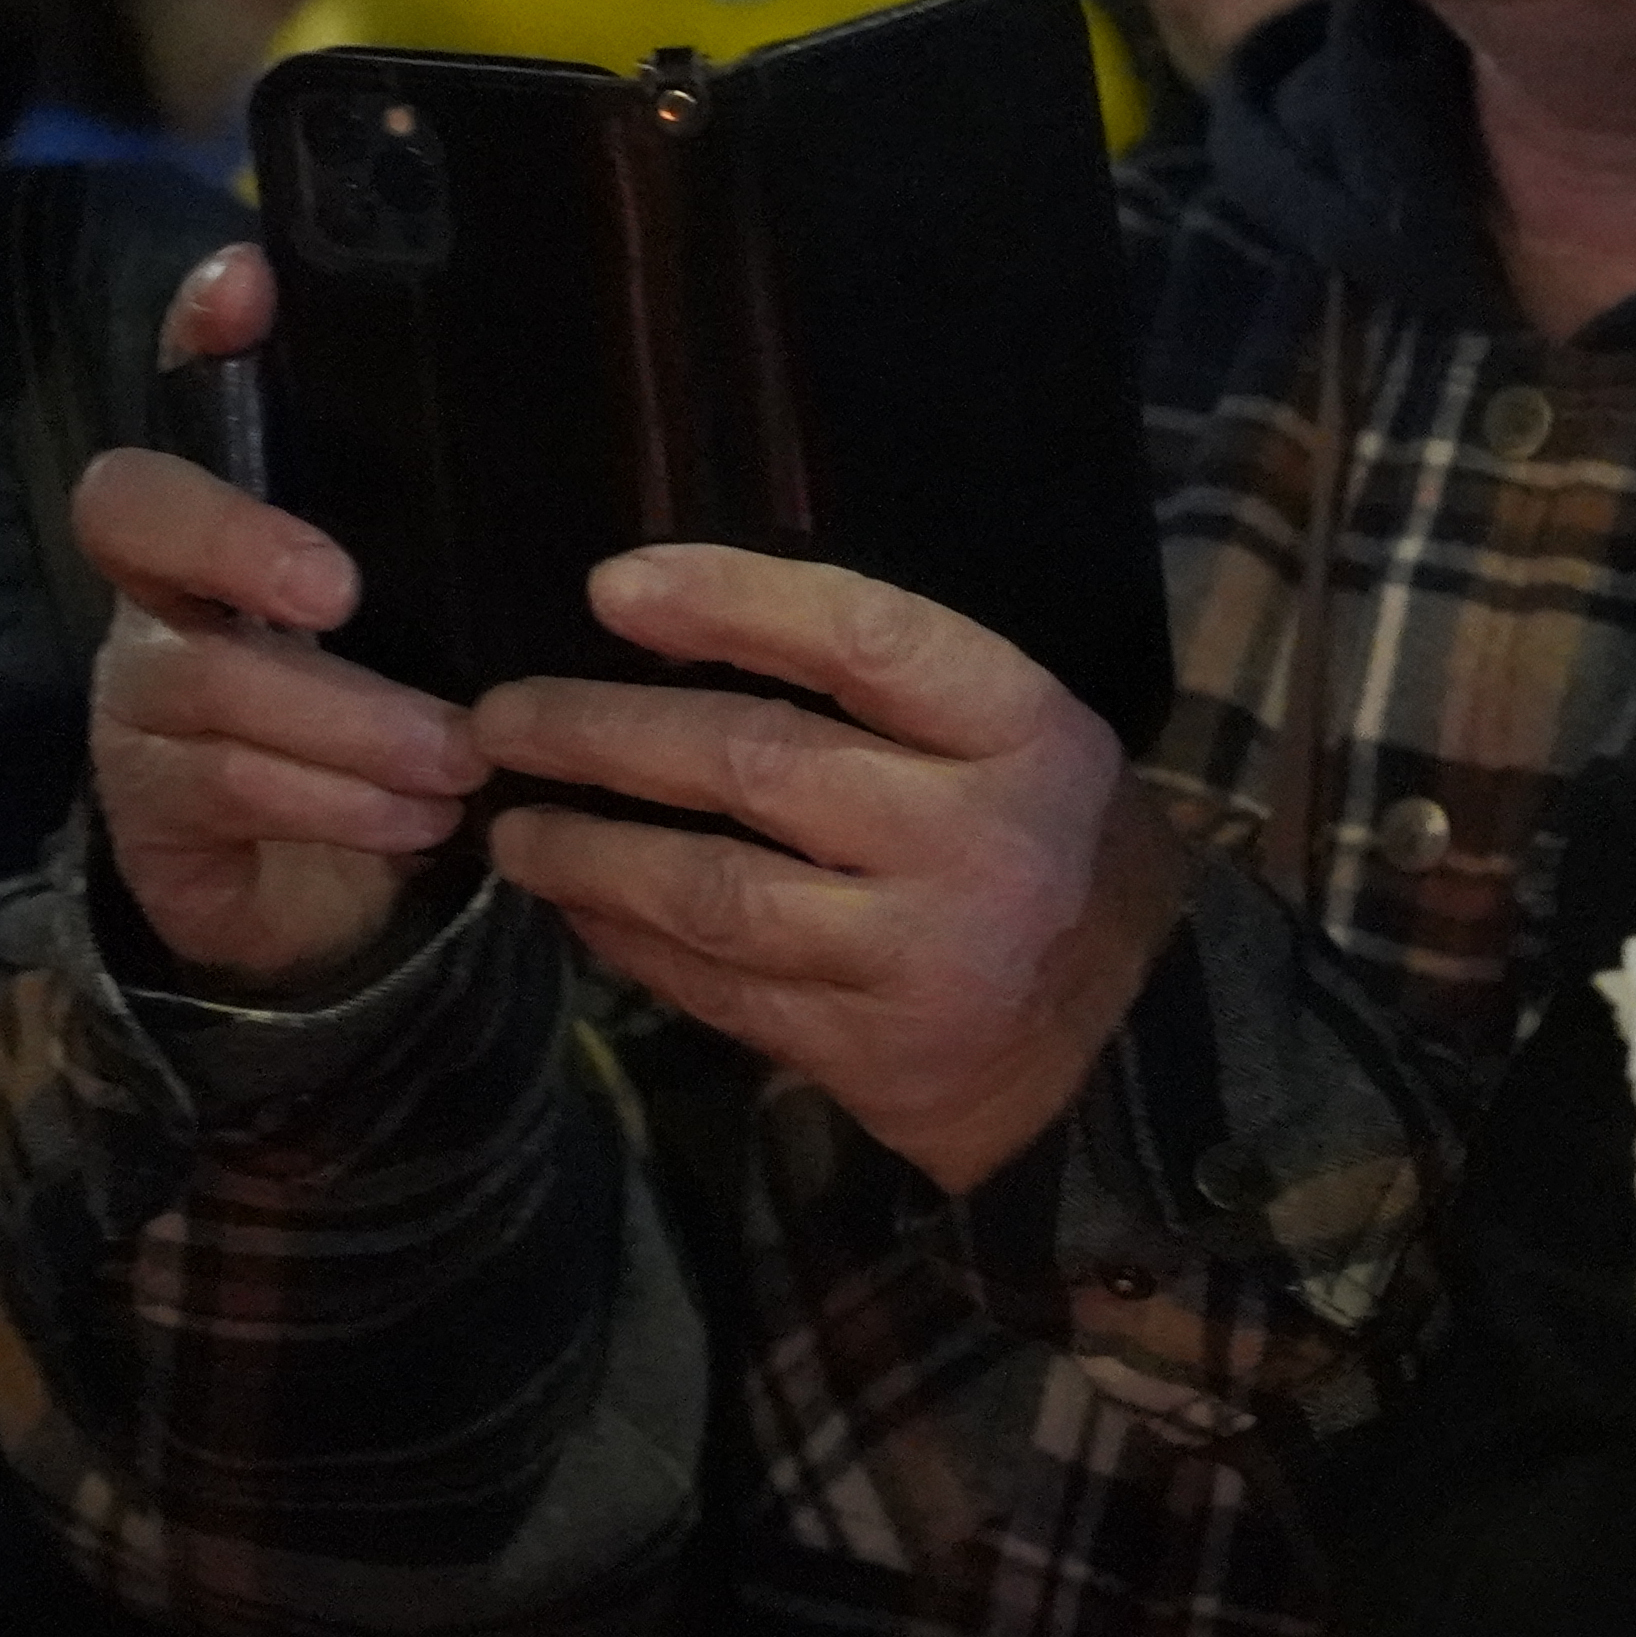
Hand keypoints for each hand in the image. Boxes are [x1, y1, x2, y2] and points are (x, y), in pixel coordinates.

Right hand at [72, 243, 485, 992]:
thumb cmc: (414, 728)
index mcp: (253, 523)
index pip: (200, 394)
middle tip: (337, 590)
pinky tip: (419, 816)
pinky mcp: (148, 796)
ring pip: (208, 673)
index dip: (207, 335)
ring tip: (456, 759)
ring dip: (346, 719)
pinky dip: (333, 801)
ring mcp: (145, 687)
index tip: (250, 284)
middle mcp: (171, 587)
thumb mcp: (460, 629)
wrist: (333, 898)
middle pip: (133, 510)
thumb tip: (637, 478)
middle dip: (235, 538)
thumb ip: (487, 551)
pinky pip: (222, 782)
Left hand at [464, 550, 1190, 1193]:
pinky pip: (719, 987)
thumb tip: (677, 633)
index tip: (611, 587)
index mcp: (1025, 732)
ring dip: (589, 853)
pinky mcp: (875, 1049)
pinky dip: (632, 945)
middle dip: (603, 734)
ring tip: (514, 829)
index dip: (731, 603)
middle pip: (757, 763)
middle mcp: (980, 837)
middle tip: (503, 720)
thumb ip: (889, 696)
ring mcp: (925, 953)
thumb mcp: (1018, 744)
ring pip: (713, 891)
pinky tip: (585, 911)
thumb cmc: (1051, 853)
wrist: (1133, 1042)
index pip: (866, 641)